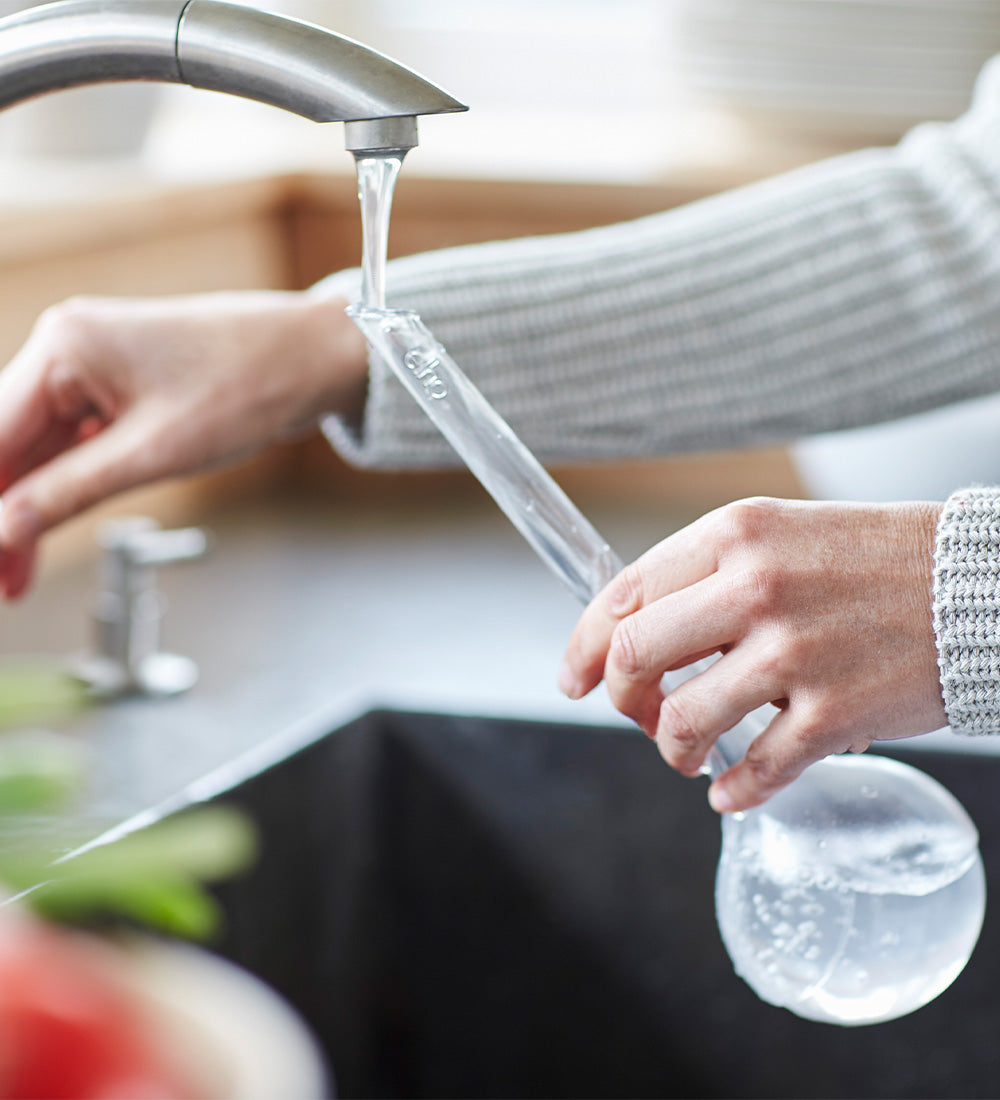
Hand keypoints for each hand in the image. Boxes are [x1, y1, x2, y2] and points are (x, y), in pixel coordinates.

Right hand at [0, 290, 367, 598]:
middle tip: (2, 580)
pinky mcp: (118, 389)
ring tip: (15, 575)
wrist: (314, 357)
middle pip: (8, 445)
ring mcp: (92, 368)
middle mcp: (68, 348)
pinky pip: (73, 443)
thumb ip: (70, 492)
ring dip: (27, 509)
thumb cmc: (250, 384)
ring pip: (38, 450)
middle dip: (3, 516)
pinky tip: (45, 531)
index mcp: (64, 346)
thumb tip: (5, 529)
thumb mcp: (154, 452)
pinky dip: (62, 488)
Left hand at [559, 497, 945, 812]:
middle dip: (621, 699)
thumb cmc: (868, 560)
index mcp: (733, 535)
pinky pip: (753, 770)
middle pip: (636, 657)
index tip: (573, 679)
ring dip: (670, 749)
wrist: (975, 584)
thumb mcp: (776, 535)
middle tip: (636, 715)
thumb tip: (631, 636)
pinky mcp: (834, 714)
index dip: (584, 646)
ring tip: (685, 753)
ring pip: (683, 720)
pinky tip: (729, 791)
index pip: (623, 595)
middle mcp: (754, 587)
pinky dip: (731, 791)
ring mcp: (794, 653)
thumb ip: (703, 576)